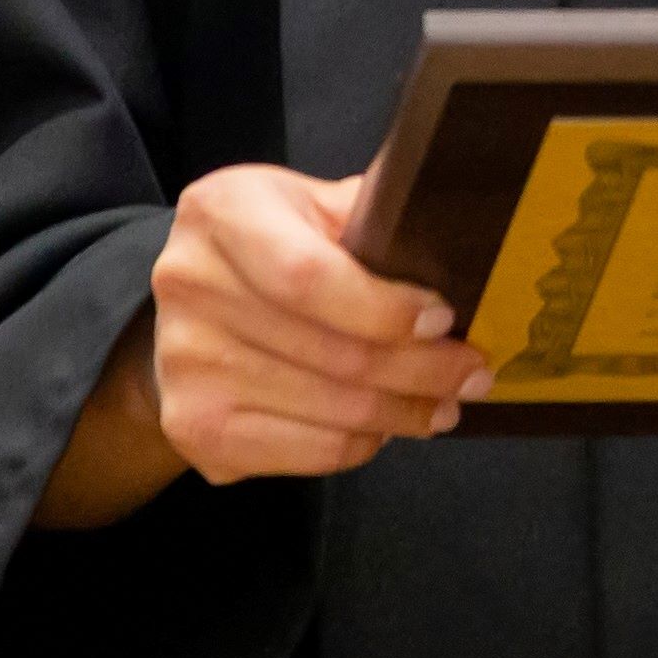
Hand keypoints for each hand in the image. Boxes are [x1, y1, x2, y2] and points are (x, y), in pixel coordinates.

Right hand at [42, 163, 487, 524]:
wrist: (194, 303)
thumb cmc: (277, 245)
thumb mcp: (316, 205)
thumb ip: (373, 218)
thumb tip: (460, 241)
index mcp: (223, 212)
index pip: (309, 277)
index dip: (386, 309)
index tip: (444, 321)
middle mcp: (190, 285)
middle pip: (332, 352)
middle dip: (423, 371)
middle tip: (472, 375)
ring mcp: (184, 363)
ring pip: (329, 410)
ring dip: (403, 413)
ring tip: (444, 404)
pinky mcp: (192, 427)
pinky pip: (305, 452)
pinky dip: (359, 444)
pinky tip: (384, 426)